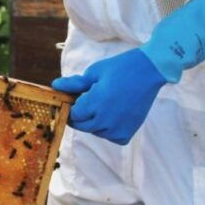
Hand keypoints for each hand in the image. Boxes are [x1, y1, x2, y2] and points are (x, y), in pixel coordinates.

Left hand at [51, 49, 166, 144]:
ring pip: (95, 131)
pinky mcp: (127, 133)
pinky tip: (114, 113)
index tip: (76, 97)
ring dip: (94, 121)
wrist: (150, 71)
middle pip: (81, 125)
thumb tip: (55, 86)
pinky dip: (108, 128)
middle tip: (91, 98)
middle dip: (81, 114)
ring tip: (105, 103)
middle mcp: (106, 120)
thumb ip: (74, 84)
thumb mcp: (94, 72)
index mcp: (96, 104)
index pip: (73, 115)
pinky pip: (110, 136)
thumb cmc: (120, 68)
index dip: (71, 106)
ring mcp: (118, 129)